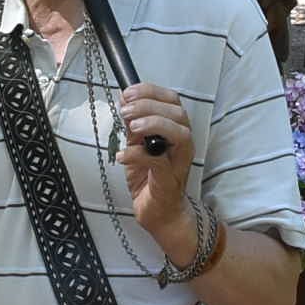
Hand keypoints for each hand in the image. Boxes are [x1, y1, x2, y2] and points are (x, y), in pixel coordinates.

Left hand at [115, 81, 196, 231]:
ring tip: (130, 126)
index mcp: (175, 129)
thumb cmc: (150, 177)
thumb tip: (124, 99)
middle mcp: (183, 142)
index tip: (128, 92)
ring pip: (178, 133)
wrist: (159, 212)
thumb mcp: (137, 144)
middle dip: (148, 105)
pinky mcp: (169, 179)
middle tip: (125, 110)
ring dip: (152, 124)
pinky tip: (122, 156)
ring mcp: (179, 160)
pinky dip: (137, 155)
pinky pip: (158, 161)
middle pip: (177, 112)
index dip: (150, 91)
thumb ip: (133, 124)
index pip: (172, 100)